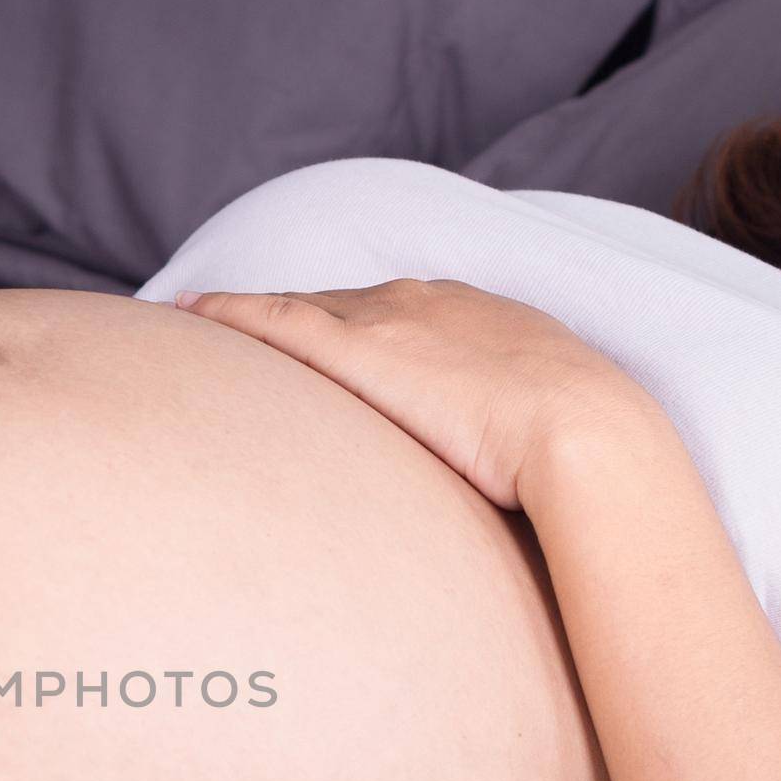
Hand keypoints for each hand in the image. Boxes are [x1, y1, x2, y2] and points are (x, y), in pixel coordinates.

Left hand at [175, 279, 661, 509]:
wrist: (588, 436)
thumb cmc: (578, 449)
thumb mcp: (534, 425)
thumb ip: (496, 433)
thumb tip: (491, 478)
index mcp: (468, 315)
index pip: (383, 312)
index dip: (334, 319)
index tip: (303, 331)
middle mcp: (423, 302)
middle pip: (331, 302)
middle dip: (282, 312)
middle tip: (226, 321)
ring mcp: (391, 321)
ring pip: (296, 308)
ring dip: (245, 314)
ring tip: (191, 317)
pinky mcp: (362, 350)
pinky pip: (278, 322)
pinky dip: (232, 315)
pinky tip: (192, 315)